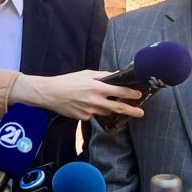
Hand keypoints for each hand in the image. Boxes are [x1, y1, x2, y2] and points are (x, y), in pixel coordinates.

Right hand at [12, 70, 144, 119]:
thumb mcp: (87, 74)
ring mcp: (89, 111)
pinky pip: (94, 114)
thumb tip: (116, 75)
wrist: (50, 93)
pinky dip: (94, 110)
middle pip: (118, 107)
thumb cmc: (68, 81)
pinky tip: (86, 104)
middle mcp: (95, 100)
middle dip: (132, 111)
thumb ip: (103, 76)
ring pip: (106, 112)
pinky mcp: (83, 118)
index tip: (139, 95)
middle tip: (141, 113)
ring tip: (111, 104)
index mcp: (97, 87)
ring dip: (111, 109)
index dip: (131, 94)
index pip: (120, 92)